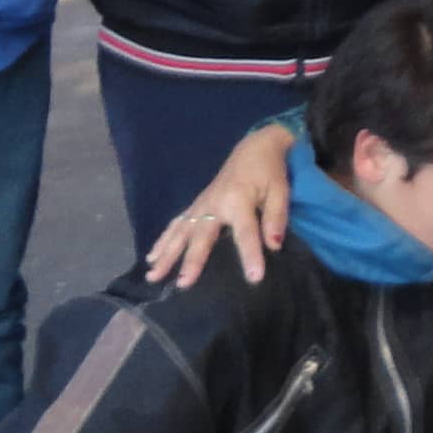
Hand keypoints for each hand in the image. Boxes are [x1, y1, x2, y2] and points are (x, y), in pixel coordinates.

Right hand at [146, 121, 300, 288]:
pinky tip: (151, 257)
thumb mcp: (280, 191)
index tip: (254, 277)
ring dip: (166, 254)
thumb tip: (274, 245)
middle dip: (192, 261)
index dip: (250, 255)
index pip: (245, 232)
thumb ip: (276, 217)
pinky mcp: (196, 205)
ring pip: (180, 232)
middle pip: (201, 236)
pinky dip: (162, 241)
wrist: (253, 148)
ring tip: (153, 276)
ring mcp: (201, 204)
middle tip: (184, 284)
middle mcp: (214, 204)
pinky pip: (176, 224)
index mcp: (239, 200)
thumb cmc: (269, 172)